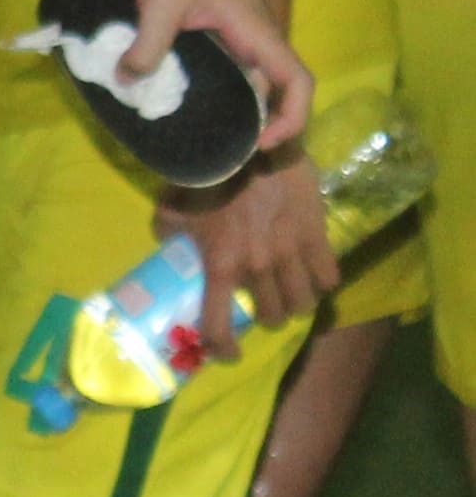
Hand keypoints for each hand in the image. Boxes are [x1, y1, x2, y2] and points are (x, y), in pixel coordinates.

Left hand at [124, 0, 310, 152]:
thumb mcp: (160, 0)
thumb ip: (147, 42)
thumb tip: (128, 82)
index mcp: (259, 34)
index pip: (299, 82)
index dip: (292, 117)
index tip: (263, 141)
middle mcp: (260, 38)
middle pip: (279, 90)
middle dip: (264, 124)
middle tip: (228, 151)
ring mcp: (244, 35)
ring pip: (255, 81)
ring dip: (241, 108)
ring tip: (207, 134)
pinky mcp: (226, 30)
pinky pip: (234, 68)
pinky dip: (222, 89)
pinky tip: (189, 100)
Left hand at [164, 155, 331, 356]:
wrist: (248, 144)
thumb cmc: (207, 174)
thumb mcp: (172, 205)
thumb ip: (168, 229)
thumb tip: (166, 242)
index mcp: (220, 265)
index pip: (218, 323)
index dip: (222, 346)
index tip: (228, 352)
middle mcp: (258, 267)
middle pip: (273, 315)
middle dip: (269, 317)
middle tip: (266, 307)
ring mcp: (290, 254)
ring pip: (303, 302)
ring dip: (296, 304)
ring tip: (292, 295)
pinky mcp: (316, 236)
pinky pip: (329, 276)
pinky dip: (323, 282)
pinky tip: (314, 275)